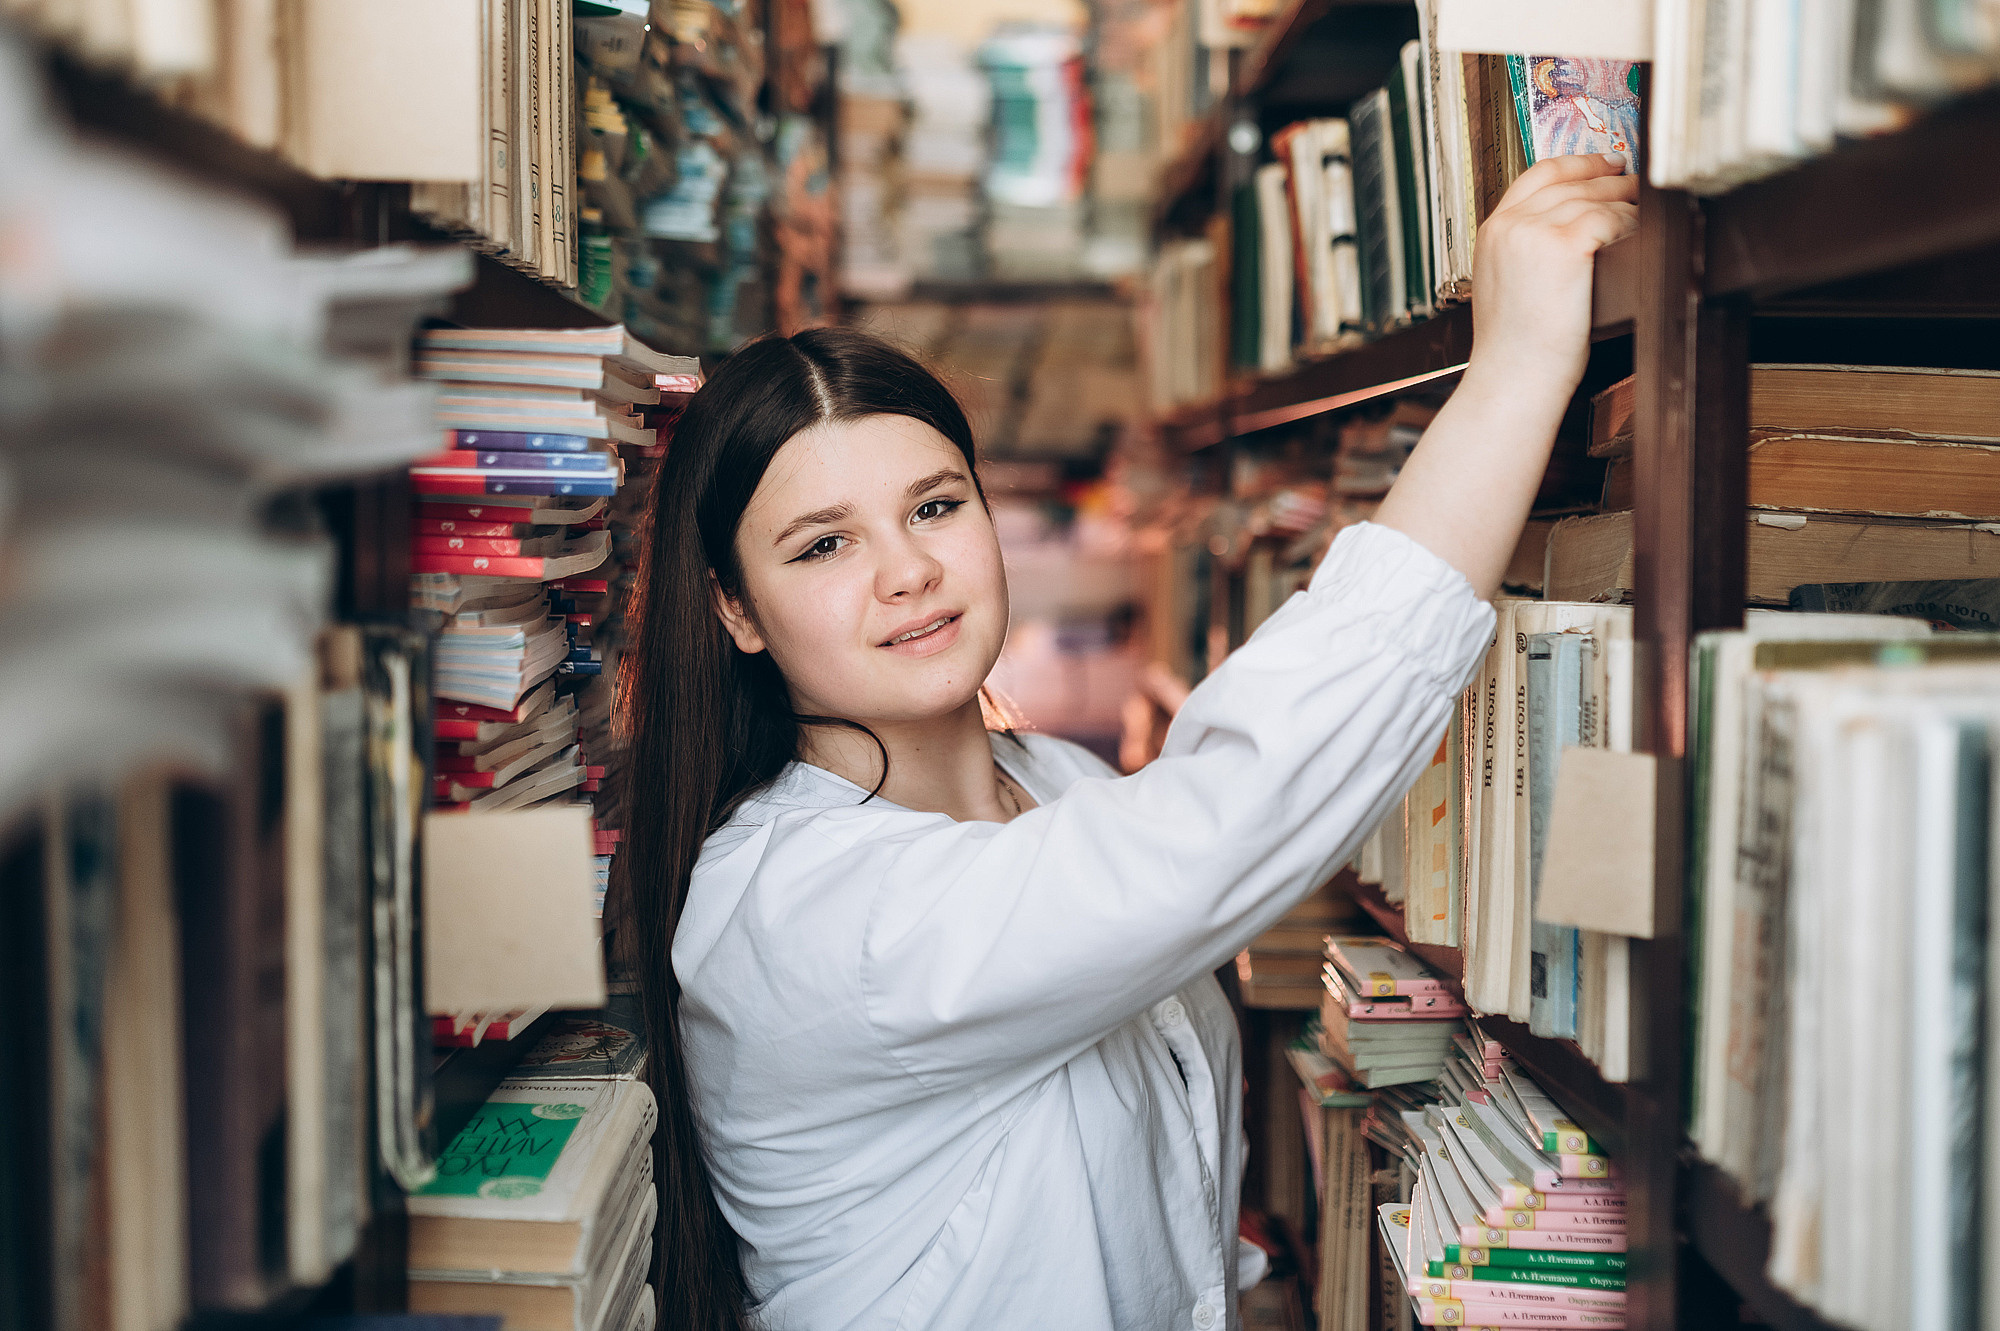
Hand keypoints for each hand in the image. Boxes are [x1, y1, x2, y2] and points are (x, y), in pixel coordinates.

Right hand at [1464, 153, 1637, 400]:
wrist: (1514, 376)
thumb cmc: (1515, 348)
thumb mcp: (1507, 285)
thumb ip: (1526, 248)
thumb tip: (1570, 227)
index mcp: (1493, 231)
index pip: (1538, 174)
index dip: (1577, 163)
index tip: (1603, 164)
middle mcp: (1511, 225)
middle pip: (1572, 181)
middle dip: (1610, 180)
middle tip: (1635, 184)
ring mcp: (1536, 232)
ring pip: (1595, 198)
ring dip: (1626, 202)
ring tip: (1645, 210)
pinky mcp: (1566, 245)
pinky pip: (1612, 219)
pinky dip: (1630, 224)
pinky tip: (1638, 234)